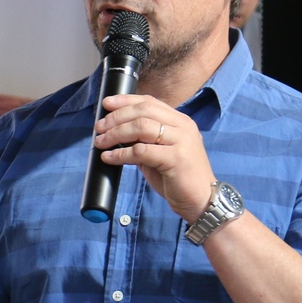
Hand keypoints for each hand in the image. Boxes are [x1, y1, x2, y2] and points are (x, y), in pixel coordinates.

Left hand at [94, 93, 216, 223]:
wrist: (202, 201)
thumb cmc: (180, 179)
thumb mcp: (161, 154)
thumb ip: (144, 142)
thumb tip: (116, 134)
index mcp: (181, 121)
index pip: (150, 102)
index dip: (126, 101)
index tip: (106, 104)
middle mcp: (183, 126)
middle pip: (144, 111)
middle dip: (117, 117)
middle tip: (99, 127)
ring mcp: (182, 141)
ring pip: (141, 127)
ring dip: (116, 133)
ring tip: (101, 142)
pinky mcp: (177, 158)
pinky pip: (142, 151)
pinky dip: (121, 154)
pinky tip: (110, 158)